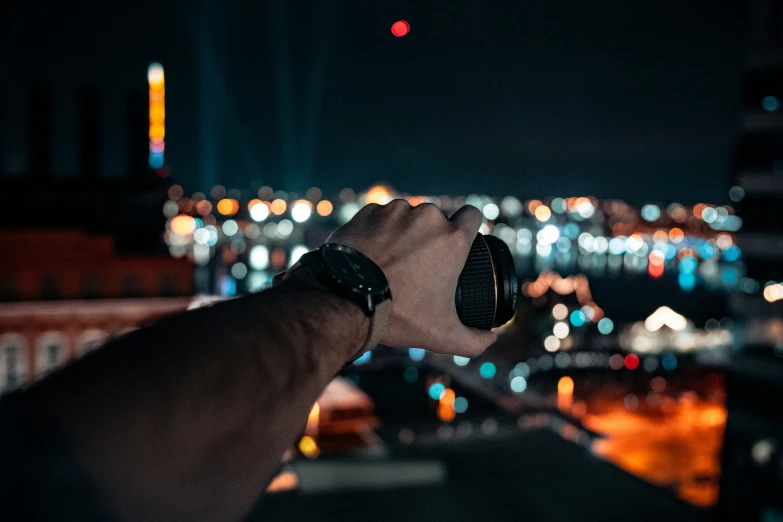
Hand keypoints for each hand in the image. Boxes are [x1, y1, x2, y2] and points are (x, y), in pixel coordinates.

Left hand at [328, 200, 496, 356]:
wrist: (345, 300)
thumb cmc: (397, 316)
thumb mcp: (441, 334)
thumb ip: (473, 340)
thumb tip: (490, 339)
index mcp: (452, 239)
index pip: (472, 215)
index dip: (468, 225)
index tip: (458, 240)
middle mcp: (427, 217)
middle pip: (436, 219)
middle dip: (429, 237)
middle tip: (417, 265)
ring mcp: (395, 211)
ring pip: (406, 216)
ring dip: (402, 232)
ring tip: (391, 261)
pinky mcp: (368, 212)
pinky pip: (379, 217)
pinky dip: (377, 232)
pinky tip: (371, 254)